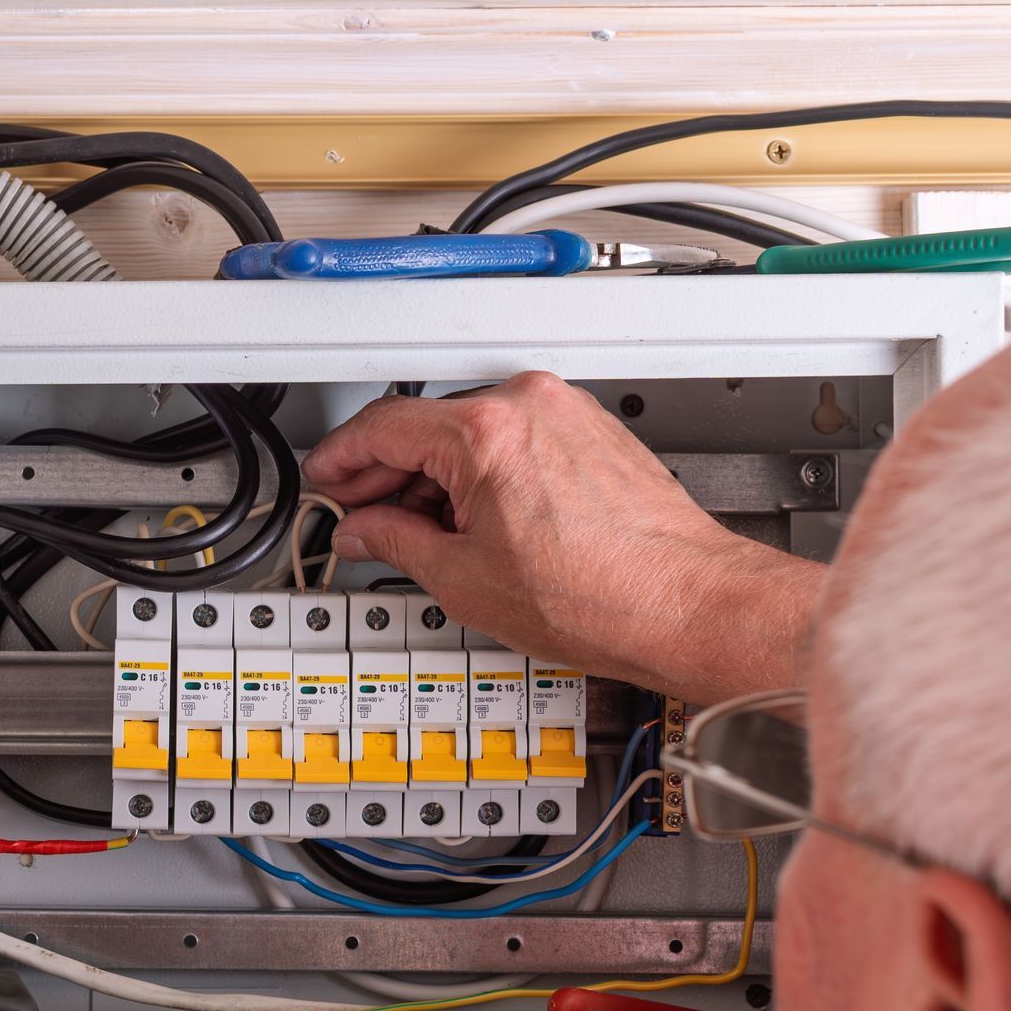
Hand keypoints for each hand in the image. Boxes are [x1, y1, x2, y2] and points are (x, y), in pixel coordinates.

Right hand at [303, 372, 823, 703]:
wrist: (686, 605)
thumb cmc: (601, 596)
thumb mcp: (462, 578)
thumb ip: (394, 540)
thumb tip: (365, 530)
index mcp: (485, 430)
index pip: (382, 426)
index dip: (339, 460)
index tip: (325, 481)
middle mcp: (528, 405)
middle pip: (425, 424)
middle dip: (384, 473)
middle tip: (358, 516)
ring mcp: (564, 413)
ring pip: (468, 431)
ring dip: (433, 476)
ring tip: (418, 533)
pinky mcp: (590, 431)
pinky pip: (512, 437)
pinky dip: (480, 472)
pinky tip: (470, 520)